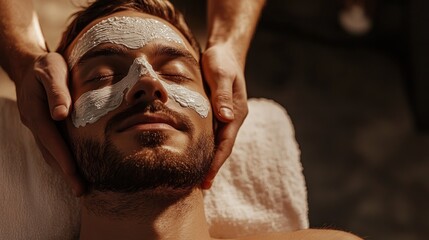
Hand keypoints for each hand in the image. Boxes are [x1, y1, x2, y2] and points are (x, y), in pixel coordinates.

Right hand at [14, 52, 83, 195]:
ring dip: (63, 169)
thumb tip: (61, 115)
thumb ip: (57, 92)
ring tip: (78, 186)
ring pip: (49, 152)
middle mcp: (34, 123)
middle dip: (65, 172)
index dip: (63, 158)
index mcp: (36, 112)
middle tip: (81, 191)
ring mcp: (37, 126)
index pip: (51, 140)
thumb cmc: (46, 65)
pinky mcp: (43, 125)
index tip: (74, 175)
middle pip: (50, 152)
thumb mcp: (52, 71)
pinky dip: (61, 158)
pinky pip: (51, 146)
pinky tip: (72, 166)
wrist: (30, 63)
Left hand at [201, 43, 247, 188]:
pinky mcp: (216, 113)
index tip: (207, 179)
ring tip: (196, 178)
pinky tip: (194, 155)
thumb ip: (222, 94)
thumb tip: (226, 118)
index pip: (226, 143)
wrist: (225, 52)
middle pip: (222, 148)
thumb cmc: (222, 61)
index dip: (216, 162)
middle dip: (212, 167)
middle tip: (199, 188)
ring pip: (216, 143)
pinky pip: (211, 134)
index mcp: (236, 112)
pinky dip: (204, 147)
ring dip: (208, 160)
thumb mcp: (221, 73)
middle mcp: (231, 118)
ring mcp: (224, 117)